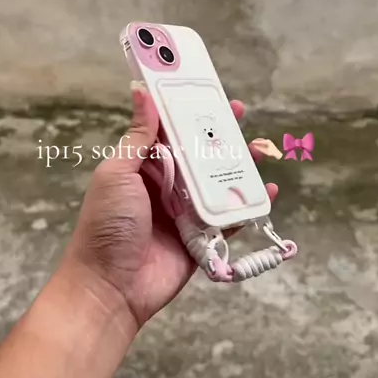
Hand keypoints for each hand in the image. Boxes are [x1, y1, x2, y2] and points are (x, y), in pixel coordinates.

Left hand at [62, 83, 277, 329]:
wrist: (110, 286)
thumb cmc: (108, 224)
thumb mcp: (117, 173)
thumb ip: (138, 136)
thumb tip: (140, 90)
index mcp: (142, 168)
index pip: (171, 134)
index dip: (190, 113)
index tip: (211, 94)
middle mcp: (165, 187)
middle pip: (199, 156)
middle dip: (221, 136)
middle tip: (243, 116)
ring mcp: (185, 214)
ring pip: (218, 184)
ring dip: (240, 166)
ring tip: (261, 150)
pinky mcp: (201, 239)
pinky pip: (229, 219)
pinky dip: (249, 206)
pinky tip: (268, 192)